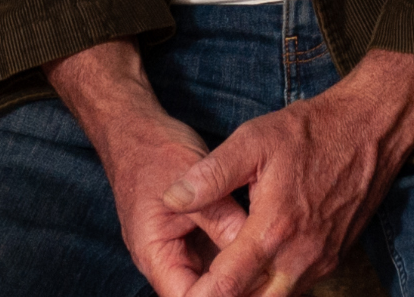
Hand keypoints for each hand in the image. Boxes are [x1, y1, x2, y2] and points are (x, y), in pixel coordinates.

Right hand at [47, 41, 249, 296]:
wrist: (139, 132)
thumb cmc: (158, 153)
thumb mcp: (194, 183)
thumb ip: (222, 216)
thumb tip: (255, 249)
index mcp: (155, 253)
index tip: (256, 286)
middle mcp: (166, 259)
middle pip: (202, 292)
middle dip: (234, 289)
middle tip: (273, 279)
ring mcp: (180, 248)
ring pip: (213, 277)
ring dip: (240, 275)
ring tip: (274, 271)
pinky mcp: (195, 236)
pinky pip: (218, 256)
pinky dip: (239, 255)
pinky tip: (268, 253)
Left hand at [164, 48, 413, 296]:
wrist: (373, 127)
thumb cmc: (313, 130)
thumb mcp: (255, 140)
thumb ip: (211, 174)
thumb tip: (170, 198)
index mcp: (272, 231)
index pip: (223, 289)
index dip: (196, 296)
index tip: (180, 290)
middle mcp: (298, 257)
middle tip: (198, 286)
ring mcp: (319, 261)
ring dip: (247, 295)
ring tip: (223, 281)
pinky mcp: (333, 258)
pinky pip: (296, 289)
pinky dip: (271, 289)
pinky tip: (255, 272)